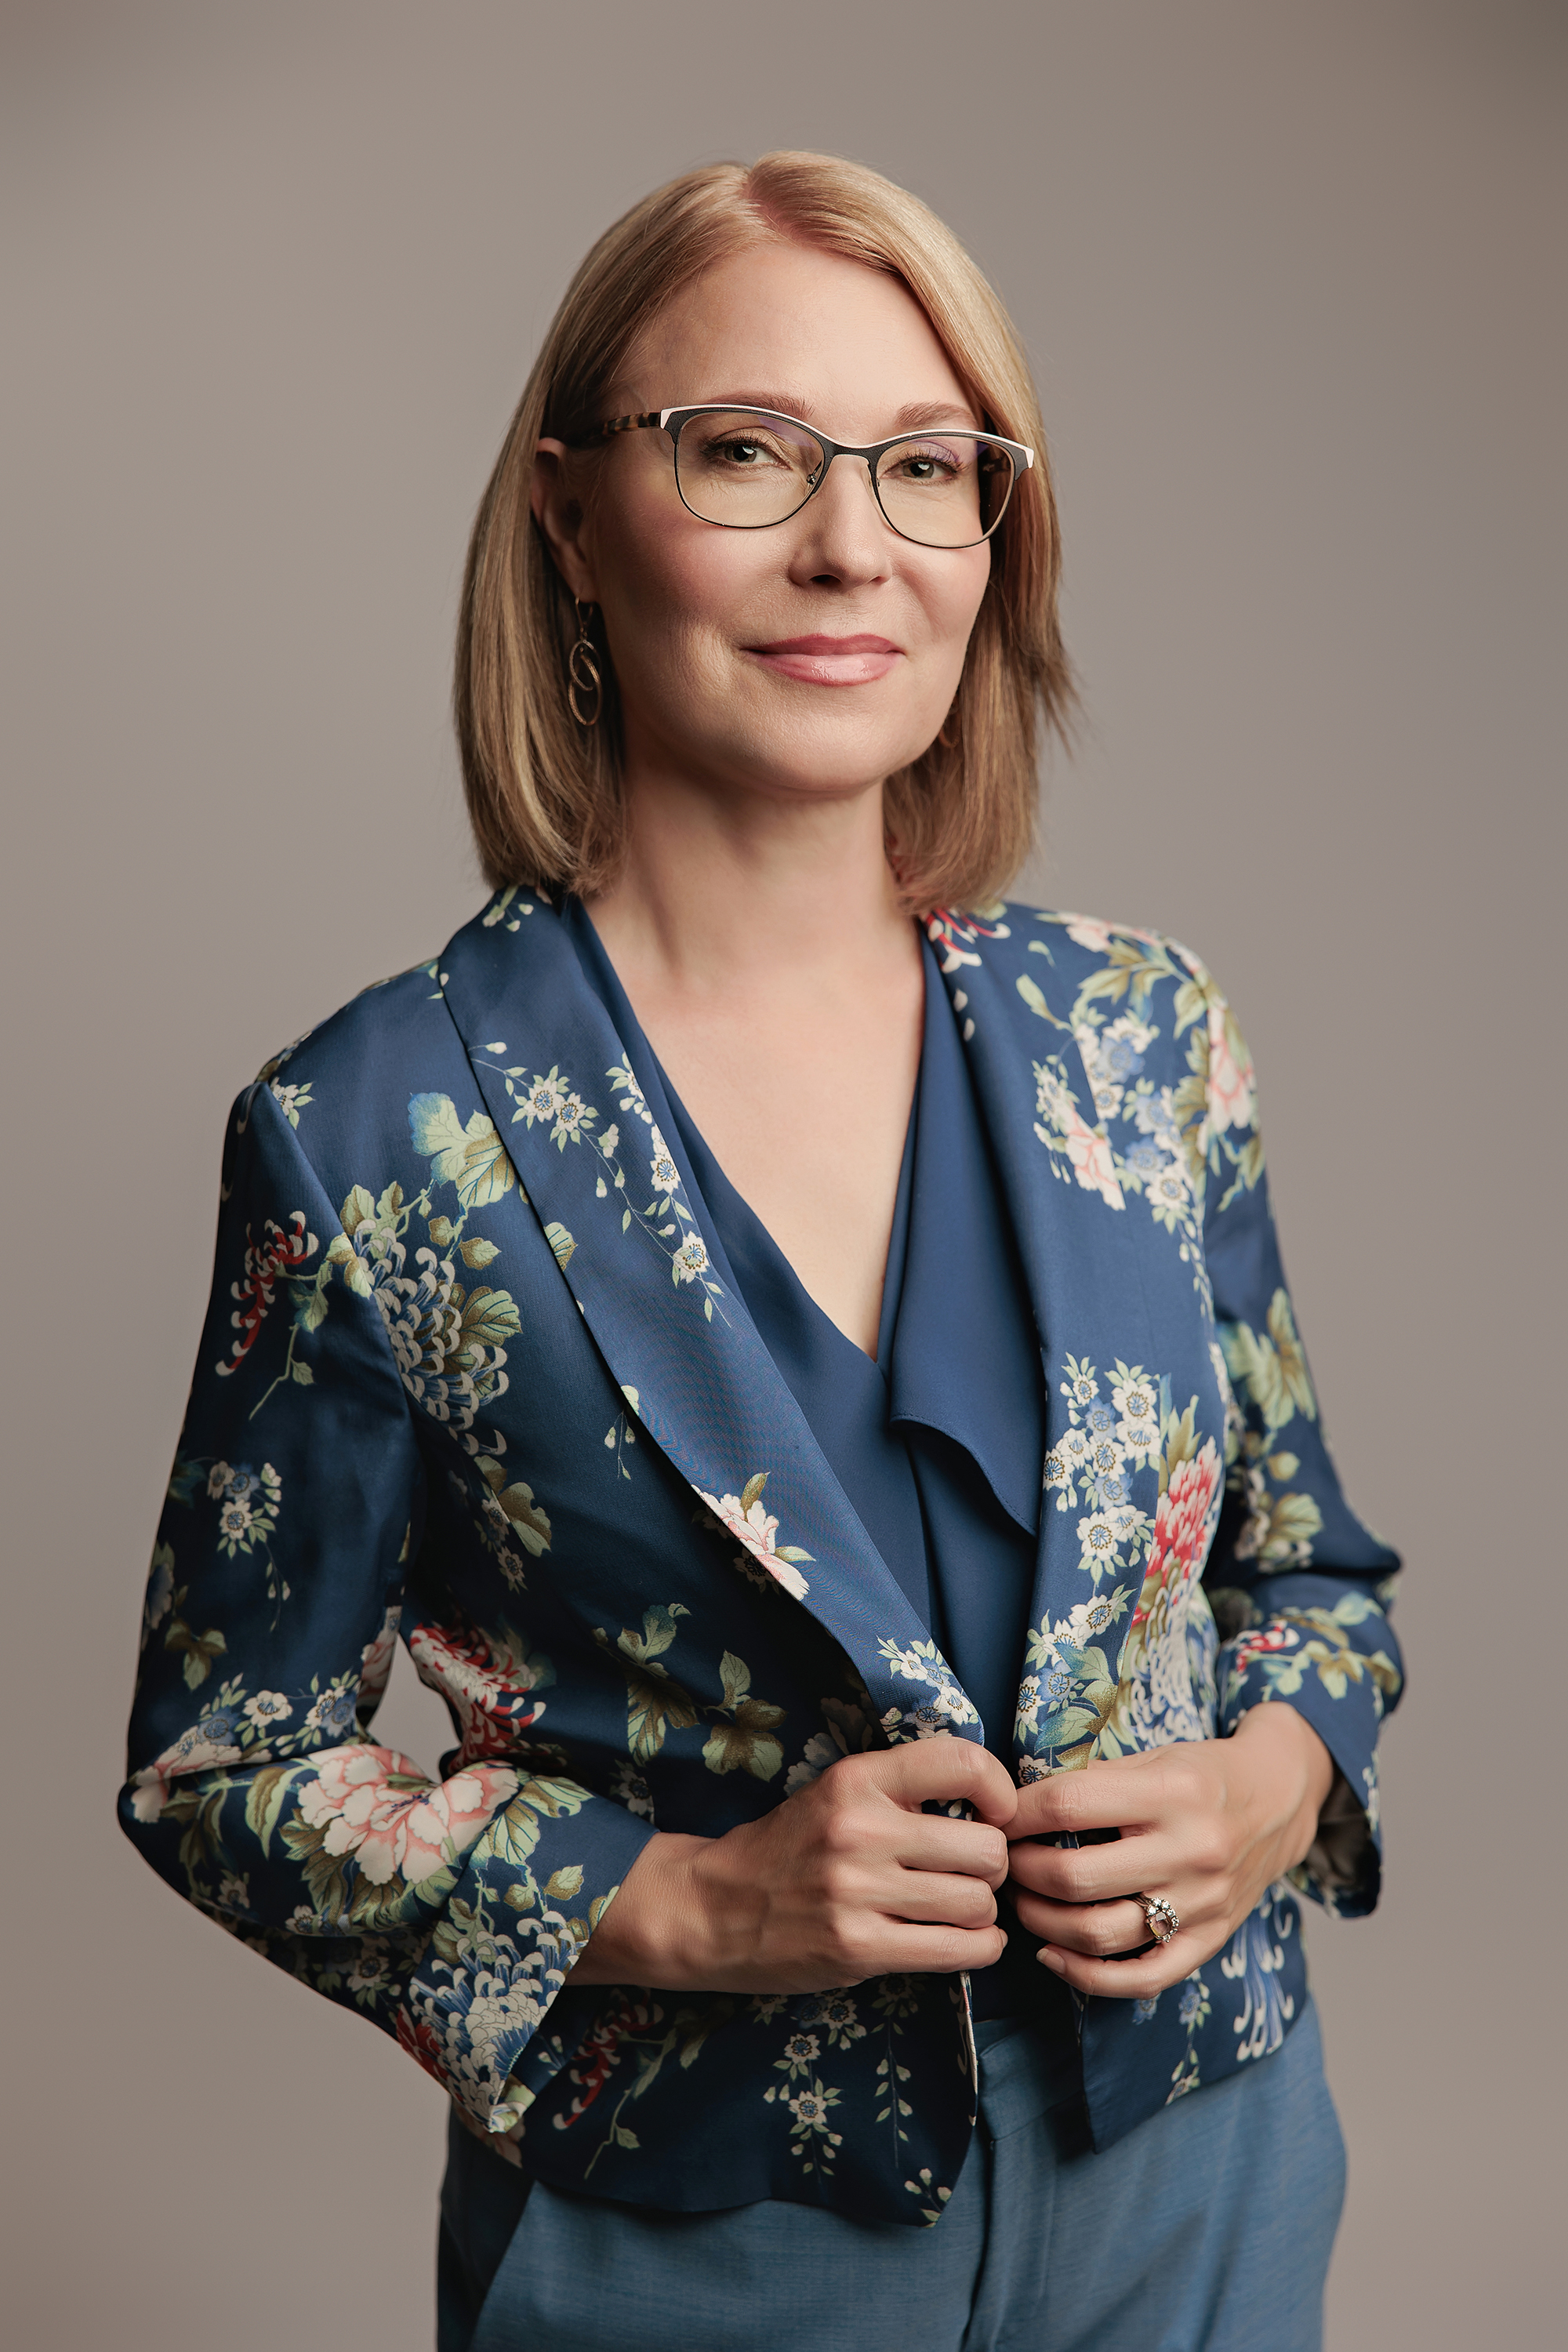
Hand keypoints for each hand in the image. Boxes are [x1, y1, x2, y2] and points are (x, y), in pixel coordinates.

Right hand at [572, 1734, 1017, 1994]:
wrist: (713, 1907)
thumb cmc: (788, 1848)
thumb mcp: (835, 1794)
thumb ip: (901, 1790)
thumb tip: (993, 1805)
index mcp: (857, 1780)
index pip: (962, 1764)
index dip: (1000, 1791)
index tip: (995, 1814)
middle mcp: (860, 1831)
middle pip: (985, 1849)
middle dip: (993, 1866)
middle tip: (974, 1874)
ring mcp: (857, 1893)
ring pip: (977, 1903)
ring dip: (983, 1912)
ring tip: (962, 1910)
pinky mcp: (858, 1949)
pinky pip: (958, 1950)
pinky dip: (979, 1949)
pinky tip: (967, 1941)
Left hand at [1005, 1706, 1333, 1999]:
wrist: (1279, 1800)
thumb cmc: (1202, 1773)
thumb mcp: (1153, 1757)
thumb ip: (1094, 1783)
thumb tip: (1017, 1809)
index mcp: (1173, 1793)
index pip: (1070, 1805)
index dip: (1019, 1813)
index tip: (998, 1816)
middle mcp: (1191, 1852)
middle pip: (1076, 1877)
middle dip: (1022, 1871)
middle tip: (1005, 1862)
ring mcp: (1203, 1905)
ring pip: (1100, 1934)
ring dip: (1042, 1921)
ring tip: (1022, 1900)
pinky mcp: (1210, 1942)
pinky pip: (1141, 1978)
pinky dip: (1086, 1976)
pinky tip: (1053, 1954)